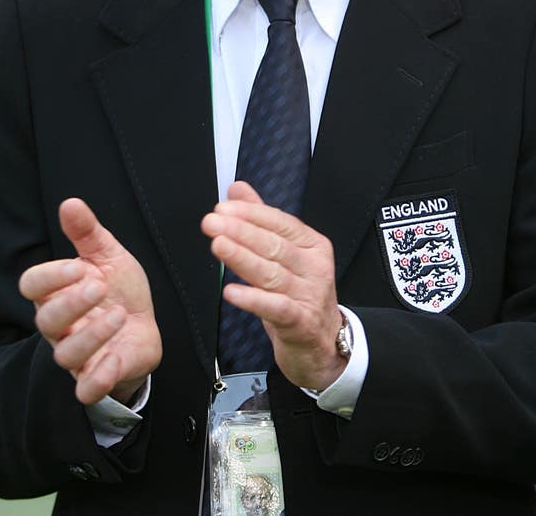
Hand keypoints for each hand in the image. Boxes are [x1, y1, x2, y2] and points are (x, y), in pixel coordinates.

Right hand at [19, 198, 160, 404]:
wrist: (144, 328)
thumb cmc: (120, 291)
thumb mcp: (108, 256)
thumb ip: (87, 233)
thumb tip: (70, 203)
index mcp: (59, 292)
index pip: (32, 286)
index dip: (50, 277)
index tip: (77, 266)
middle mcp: (62, 326)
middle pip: (46, 320)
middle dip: (70, 303)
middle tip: (99, 287)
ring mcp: (79, 354)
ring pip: (65, 354)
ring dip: (92, 335)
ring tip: (119, 315)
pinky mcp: (99, 376)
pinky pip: (86, 388)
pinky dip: (98, 378)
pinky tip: (115, 358)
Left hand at [201, 182, 345, 390]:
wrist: (323, 345)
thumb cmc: (300, 295)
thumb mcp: (286, 254)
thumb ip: (261, 220)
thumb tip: (237, 189)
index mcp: (312, 244)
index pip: (280, 222)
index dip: (251, 214)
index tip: (223, 208)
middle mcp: (314, 267)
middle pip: (274, 246)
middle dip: (240, 232)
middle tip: (212, 222)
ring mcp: (310, 295)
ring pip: (272, 274)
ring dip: (242, 259)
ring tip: (218, 246)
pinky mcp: (301, 322)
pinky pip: (275, 308)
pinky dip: (252, 299)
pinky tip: (231, 291)